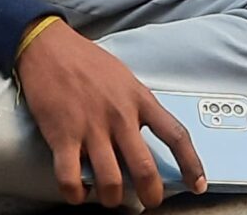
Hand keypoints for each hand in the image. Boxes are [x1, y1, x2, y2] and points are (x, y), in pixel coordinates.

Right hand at [15, 22, 204, 207]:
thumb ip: (136, 106)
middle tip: (149, 202)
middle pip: (145, 169)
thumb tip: (145, 136)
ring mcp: (91, 127)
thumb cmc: (86, 62)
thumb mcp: (124, 78)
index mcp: (139, 99)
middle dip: (151, 195)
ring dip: (111, 198)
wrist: (48, 46)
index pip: (176, 136)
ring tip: (109, 197)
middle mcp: (120, 116)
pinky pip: (70, 178)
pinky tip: (78, 192)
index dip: (191, 164)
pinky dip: (75, 193)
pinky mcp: (62, 135)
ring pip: (111, 181)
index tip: (198, 184)